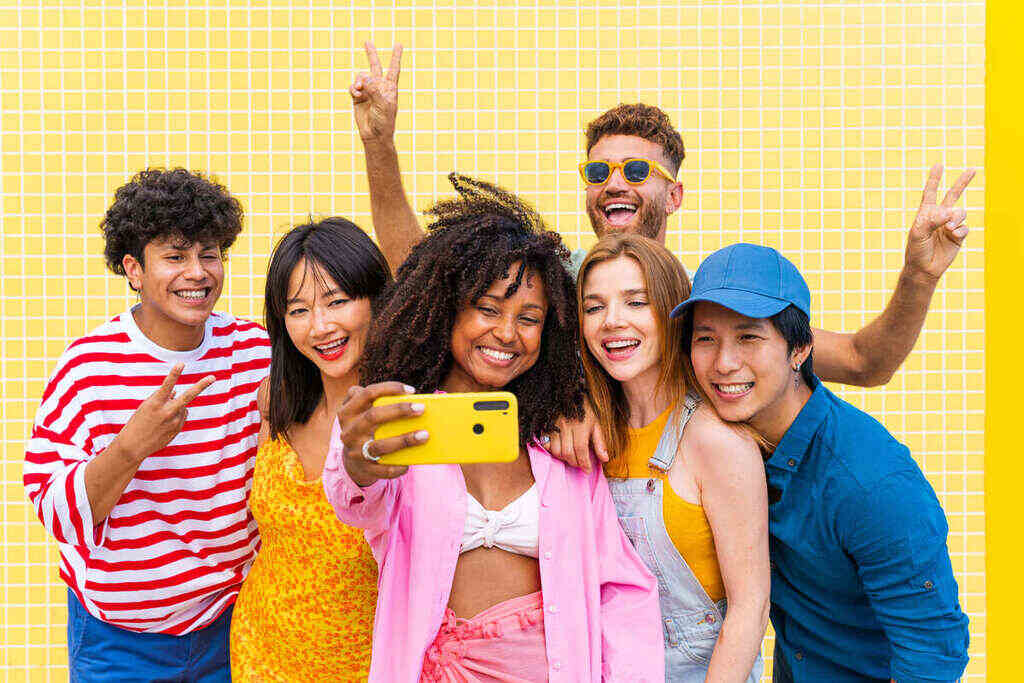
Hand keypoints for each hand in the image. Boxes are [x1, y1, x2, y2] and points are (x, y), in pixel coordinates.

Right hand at [114, 363, 214, 463]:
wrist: (133, 447)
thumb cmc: (137, 422)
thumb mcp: (146, 407)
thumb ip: (162, 398)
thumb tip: (177, 392)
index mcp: (154, 404)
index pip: (166, 386)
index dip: (174, 374)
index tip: (181, 363)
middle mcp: (166, 412)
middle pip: (187, 396)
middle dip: (201, 385)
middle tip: (213, 377)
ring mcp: (174, 422)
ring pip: (182, 406)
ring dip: (175, 407)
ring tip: (159, 418)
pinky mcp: (178, 429)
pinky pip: (182, 416)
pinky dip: (176, 415)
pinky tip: (163, 424)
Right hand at [337, 381, 427, 485]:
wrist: (353, 461)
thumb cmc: (366, 428)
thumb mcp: (363, 412)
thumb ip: (375, 400)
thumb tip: (412, 397)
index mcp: (347, 412)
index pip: (366, 394)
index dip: (389, 389)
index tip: (411, 390)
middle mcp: (348, 431)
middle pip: (372, 416)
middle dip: (398, 411)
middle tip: (421, 408)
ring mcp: (355, 452)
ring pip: (379, 445)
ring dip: (404, 440)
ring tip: (425, 435)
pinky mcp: (364, 469)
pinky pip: (383, 469)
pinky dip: (398, 467)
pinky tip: (410, 462)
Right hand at [350, 41, 402, 142]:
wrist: (374, 135)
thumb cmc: (384, 121)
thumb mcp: (383, 104)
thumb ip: (375, 89)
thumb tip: (365, 77)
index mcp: (390, 88)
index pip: (394, 69)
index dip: (396, 56)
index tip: (398, 44)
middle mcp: (379, 87)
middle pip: (375, 66)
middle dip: (371, 54)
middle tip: (367, 42)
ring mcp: (368, 91)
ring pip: (361, 77)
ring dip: (359, 81)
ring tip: (359, 90)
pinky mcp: (358, 97)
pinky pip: (353, 86)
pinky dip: (353, 89)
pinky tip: (356, 94)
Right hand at [542, 397, 607, 472]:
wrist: (568, 390)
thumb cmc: (584, 407)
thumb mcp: (596, 422)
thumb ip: (600, 441)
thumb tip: (605, 459)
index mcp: (580, 425)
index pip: (581, 450)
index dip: (584, 463)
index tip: (588, 470)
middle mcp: (566, 426)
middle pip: (568, 453)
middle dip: (575, 462)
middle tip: (580, 464)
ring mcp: (553, 425)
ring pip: (556, 450)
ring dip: (564, 458)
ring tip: (571, 457)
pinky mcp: (545, 424)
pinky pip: (545, 444)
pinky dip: (552, 450)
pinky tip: (559, 449)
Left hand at [903, 164, 975, 282]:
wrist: (924, 268)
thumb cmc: (916, 250)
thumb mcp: (918, 233)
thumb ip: (932, 219)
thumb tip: (950, 212)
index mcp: (925, 213)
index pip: (929, 193)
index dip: (934, 179)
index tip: (938, 165)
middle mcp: (939, 217)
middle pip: (953, 195)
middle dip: (962, 182)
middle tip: (972, 169)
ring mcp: (950, 225)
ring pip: (960, 213)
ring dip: (955, 219)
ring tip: (948, 228)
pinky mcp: (958, 235)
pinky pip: (964, 227)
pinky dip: (959, 230)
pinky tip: (952, 235)